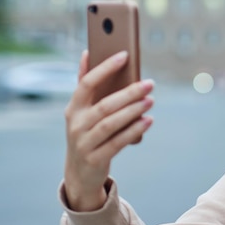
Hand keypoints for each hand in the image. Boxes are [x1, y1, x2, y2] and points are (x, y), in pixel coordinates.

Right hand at [63, 51, 153, 211]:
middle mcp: (75, 124)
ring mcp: (84, 143)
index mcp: (73, 108)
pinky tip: (148, 120)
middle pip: (105, 105)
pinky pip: (117, 142)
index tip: (125, 55)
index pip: (87, 83)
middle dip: (129, 93)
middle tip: (150, 84)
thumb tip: (87, 52)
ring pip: (111, 123)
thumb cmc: (87, 132)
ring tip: (151, 100)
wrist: (79, 172)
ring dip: (133, 111)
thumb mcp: (82, 111)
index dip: (105, 68)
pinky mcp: (96, 159)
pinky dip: (134, 130)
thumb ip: (85, 84)